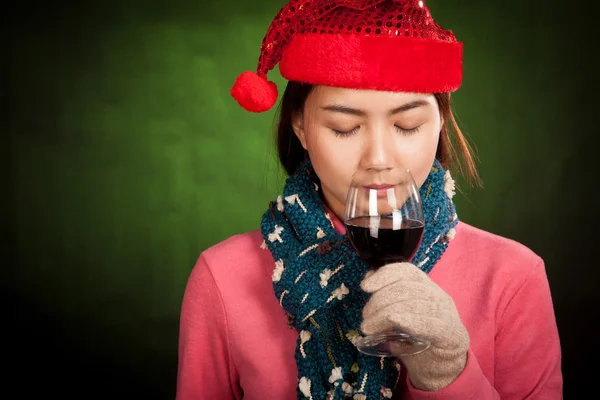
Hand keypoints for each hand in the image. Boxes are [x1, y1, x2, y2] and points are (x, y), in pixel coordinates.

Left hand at [360, 263, 469, 390]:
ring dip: (383, 314)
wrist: (444, 368)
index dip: (384, 275)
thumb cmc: (419, 339)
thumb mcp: (401, 315)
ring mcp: (446, 313)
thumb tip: (367, 283)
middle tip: (365, 316)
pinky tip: (391, 326)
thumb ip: (388, 299)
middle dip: (379, 300)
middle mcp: (438, 296)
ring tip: (368, 327)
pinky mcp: (450, 333)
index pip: (406, 271)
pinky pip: (426, 322)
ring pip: (411, 304)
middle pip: (405, 288)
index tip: (365, 286)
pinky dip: (405, 321)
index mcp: (427, 287)